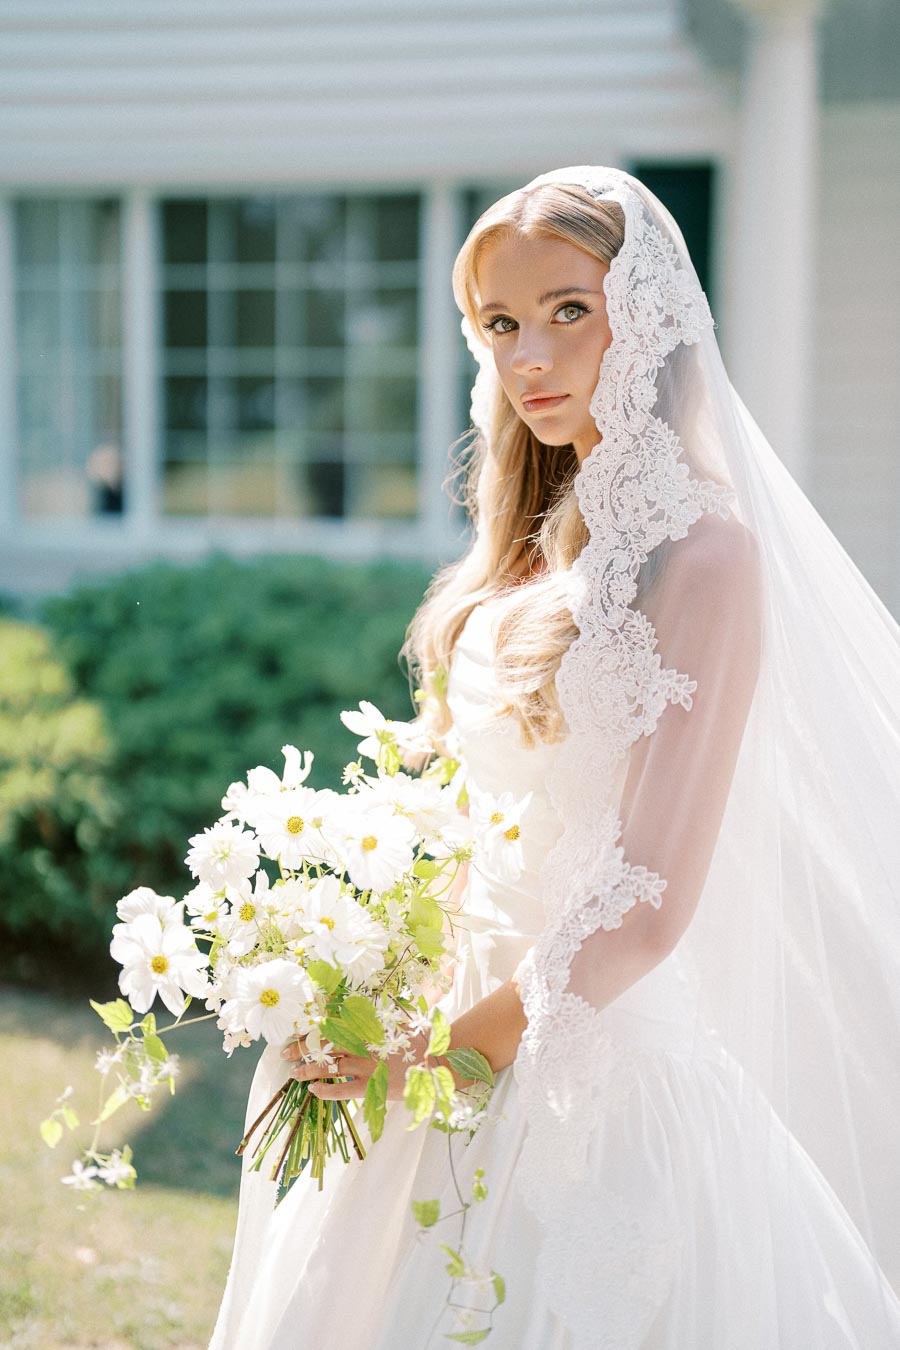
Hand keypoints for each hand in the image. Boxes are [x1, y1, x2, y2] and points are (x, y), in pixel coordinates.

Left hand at [280, 1029, 431, 1101]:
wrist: (438, 1059)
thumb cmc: (421, 1040)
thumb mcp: (397, 1024)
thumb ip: (378, 1020)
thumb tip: (364, 1013)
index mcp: (366, 1027)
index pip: (331, 1027)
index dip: (310, 1030)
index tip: (295, 1031)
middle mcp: (361, 1044)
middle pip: (323, 1045)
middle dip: (302, 1048)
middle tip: (284, 1052)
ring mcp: (364, 1065)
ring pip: (328, 1066)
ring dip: (307, 1069)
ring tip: (293, 1074)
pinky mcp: (370, 1085)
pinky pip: (341, 1089)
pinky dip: (325, 1090)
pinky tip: (313, 1091)